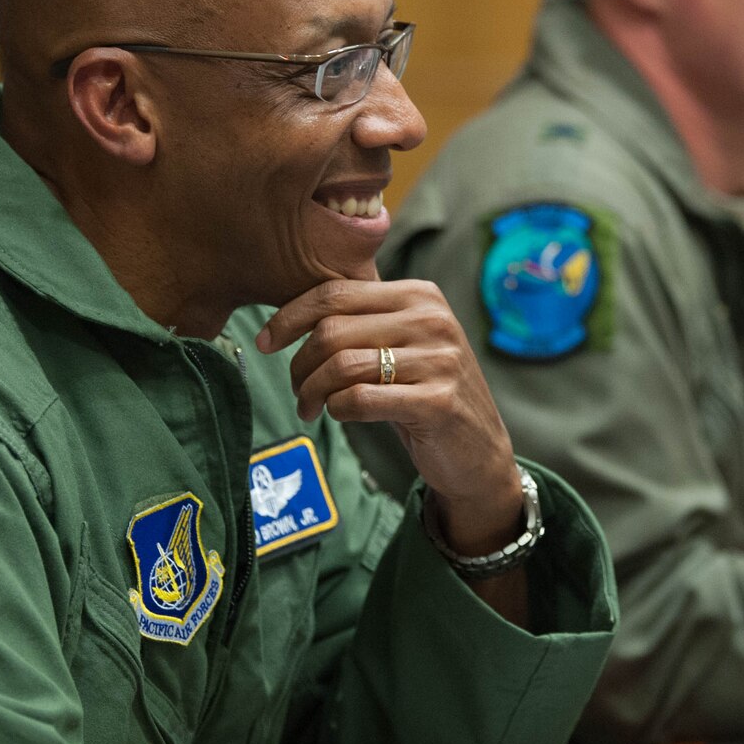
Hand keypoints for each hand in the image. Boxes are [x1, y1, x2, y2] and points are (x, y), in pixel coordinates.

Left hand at [258, 277, 521, 552]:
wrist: (478, 451)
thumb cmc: (424, 394)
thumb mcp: (401, 346)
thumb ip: (361, 322)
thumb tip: (288, 314)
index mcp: (420, 295)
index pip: (336, 292)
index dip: (290, 316)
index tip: (266, 342)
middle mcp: (434, 320)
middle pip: (333, 329)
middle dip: (299, 364)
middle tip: (297, 391)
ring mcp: (440, 360)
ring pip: (342, 365)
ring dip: (312, 392)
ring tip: (309, 408)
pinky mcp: (438, 402)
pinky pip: (360, 400)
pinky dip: (337, 410)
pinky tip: (340, 415)